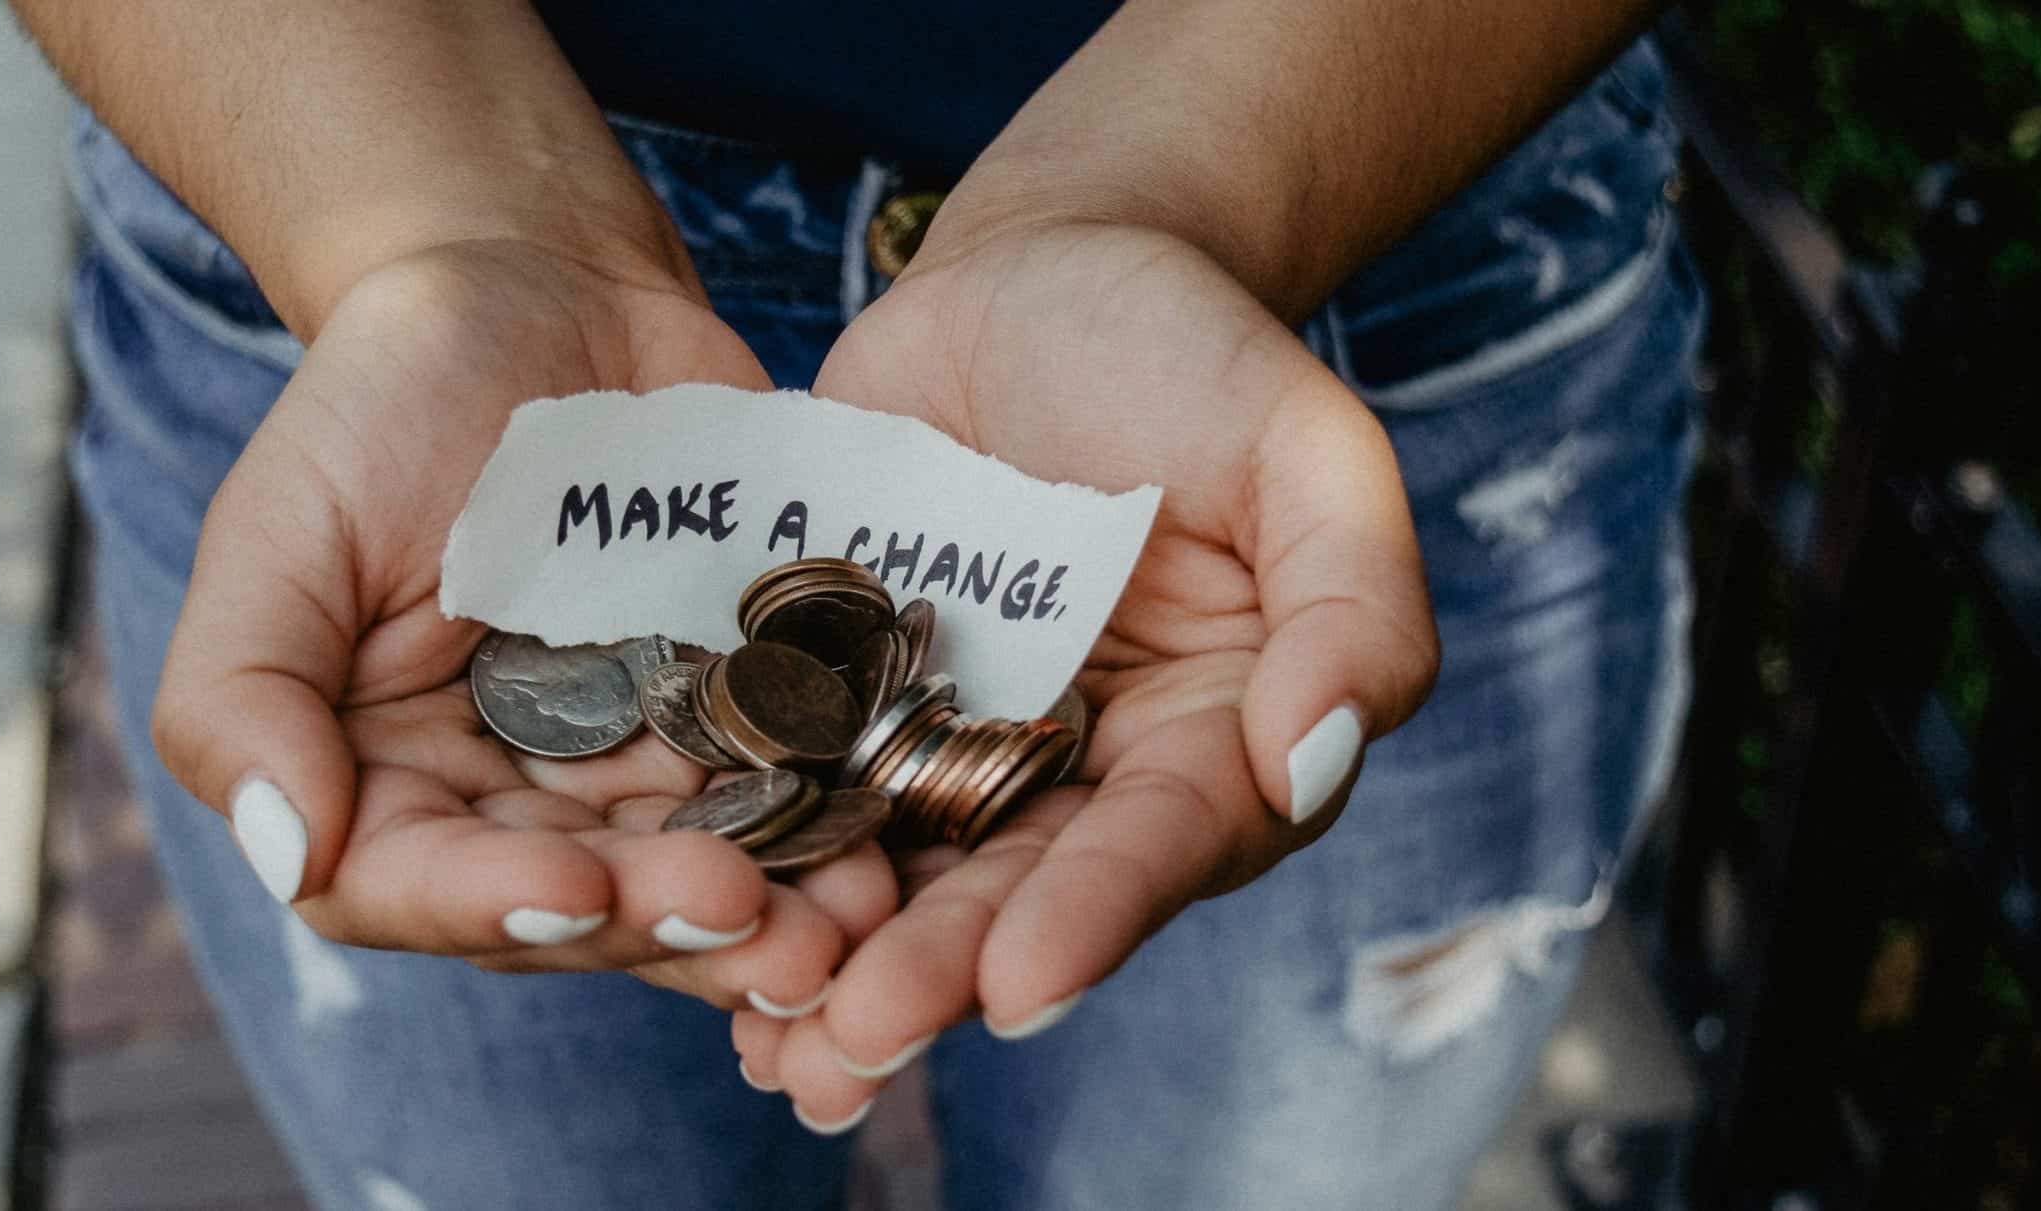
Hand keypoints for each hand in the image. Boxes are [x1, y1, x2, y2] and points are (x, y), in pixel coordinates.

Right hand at [150, 241, 896, 1009]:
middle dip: (667, 924)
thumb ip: (242, 695)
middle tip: (759, 923)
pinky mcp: (740, 718)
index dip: (495, 907)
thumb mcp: (280, 528)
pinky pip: (791, 795)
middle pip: (579, 908)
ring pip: (697, 878)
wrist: (541, 289)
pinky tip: (894, 851)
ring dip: (776, 917)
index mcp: (381, 782)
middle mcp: (508, 805)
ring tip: (850, 924)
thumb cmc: (383, 401)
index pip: (414, 887)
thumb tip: (288, 851)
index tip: (581, 890)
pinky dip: (839, 829)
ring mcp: (634, 769)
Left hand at [731, 223, 1438, 1124]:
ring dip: (836, 960)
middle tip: (857, 1036)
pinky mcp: (844, 698)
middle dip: (939, 971)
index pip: (1161, 843)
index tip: (1021, 984)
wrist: (1040, 270)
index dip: (1095, 914)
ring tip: (771, 1041)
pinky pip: (798, 788)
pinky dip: (753, 859)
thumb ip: (1352, 603)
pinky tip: (688, 928)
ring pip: (899, 872)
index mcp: (1211, 739)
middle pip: (1016, 890)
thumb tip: (1313, 760)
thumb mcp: (1306, 447)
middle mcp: (1082, 772)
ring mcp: (954, 741)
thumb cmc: (1193, 350)